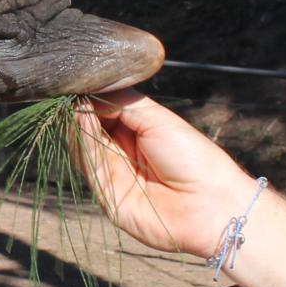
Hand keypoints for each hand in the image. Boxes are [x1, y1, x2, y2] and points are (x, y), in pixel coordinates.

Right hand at [70, 93, 259, 260]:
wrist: (210, 204)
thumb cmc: (193, 158)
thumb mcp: (158, 119)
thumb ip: (122, 104)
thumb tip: (88, 93)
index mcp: (137, 134)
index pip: (104, 114)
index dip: (92, 100)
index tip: (80, 82)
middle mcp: (122, 154)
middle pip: (90, 130)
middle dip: (81, 111)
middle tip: (75, 93)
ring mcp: (113, 176)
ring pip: (85, 148)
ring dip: (80, 124)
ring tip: (79, 104)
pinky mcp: (106, 197)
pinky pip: (90, 167)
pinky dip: (85, 143)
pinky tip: (84, 120)